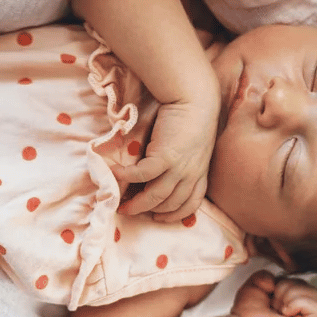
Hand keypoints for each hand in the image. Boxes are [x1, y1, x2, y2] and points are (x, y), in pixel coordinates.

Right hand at [117, 98, 217, 220]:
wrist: (194, 98)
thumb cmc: (191, 118)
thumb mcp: (191, 147)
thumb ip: (179, 162)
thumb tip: (155, 170)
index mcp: (200, 173)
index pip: (190, 205)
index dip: (172, 215)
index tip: (156, 217)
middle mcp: (192, 174)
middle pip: (170, 205)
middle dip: (149, 212)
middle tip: (130, 211)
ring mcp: (180, 167)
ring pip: (156, 196)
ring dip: (137, 204)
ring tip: (120, 203)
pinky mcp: (166, 156)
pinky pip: (142, 175)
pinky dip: (127, 177)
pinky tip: (116, 174)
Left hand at [229, 271, 316, 316]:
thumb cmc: (248, 311)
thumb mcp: (256, 283)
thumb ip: (267, 274)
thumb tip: (275, 279)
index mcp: (294, 303)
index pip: (303, 283)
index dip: (286, 282)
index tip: (271, 293)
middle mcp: (302, 313)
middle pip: (309, 286)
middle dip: (286, 288)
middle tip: (273, 302)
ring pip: (313, 294)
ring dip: (290, 296)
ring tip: (278, 308)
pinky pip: (315, 306)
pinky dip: (296, 303)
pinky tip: (285, 312)